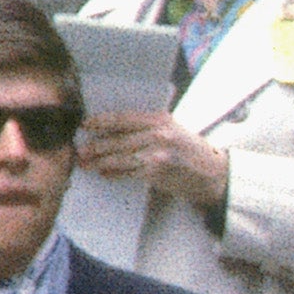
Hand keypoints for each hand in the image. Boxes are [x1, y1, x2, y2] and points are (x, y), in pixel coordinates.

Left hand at [76, 103, 230, 220]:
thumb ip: (147, 127)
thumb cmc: (192, 151)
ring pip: (119, 157)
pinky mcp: (156, 173)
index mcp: (160, 119)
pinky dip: (114, 174)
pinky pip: (128, 173)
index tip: (85, 125)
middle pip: (117, 139)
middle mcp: (158, 134)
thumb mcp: (173, 129)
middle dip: (95, 146)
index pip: (123, 119)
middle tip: (80, 149)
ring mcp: (157, 154)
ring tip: (85, 163)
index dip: (101, 122)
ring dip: (99, 161)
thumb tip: (114, 130)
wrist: (214, 174)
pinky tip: (104, 173)